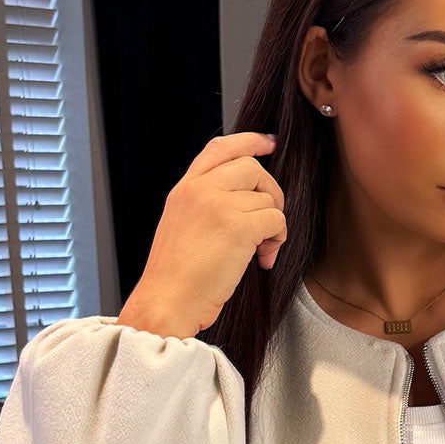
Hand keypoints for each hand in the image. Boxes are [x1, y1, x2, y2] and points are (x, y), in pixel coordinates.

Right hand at [125, 132, 286, 336]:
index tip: (269, 142)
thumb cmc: (176, 278)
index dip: (249, 141)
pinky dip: (277, 240)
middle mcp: (200, 190)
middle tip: (269, 222)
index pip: (219, 148)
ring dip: (273, 226)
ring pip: (267, 199)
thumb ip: (205, 206)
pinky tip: (263, 260)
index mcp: (185, 189)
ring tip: (260, 252)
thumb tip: (245, 199)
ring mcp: (218, 205)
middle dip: (271, 193)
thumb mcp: (182, 227)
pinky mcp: (237, 227)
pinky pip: (276, 220)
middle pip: (252, 168)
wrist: (167, 302)